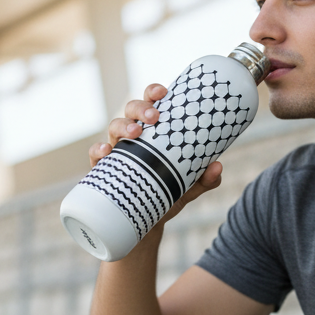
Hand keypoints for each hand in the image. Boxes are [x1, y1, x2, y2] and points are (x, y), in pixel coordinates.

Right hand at [87, 83, 222, 233]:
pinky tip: (106, 152)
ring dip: (123, 126)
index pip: (151, 104)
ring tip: (135, 133)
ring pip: (113, 127)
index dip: (154, 92)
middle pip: (131, 109)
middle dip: (140, 107)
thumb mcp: (189, 187)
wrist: (149, 223)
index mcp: (154, 132)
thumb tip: (218, 166)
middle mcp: (133, 136)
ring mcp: (117, 151)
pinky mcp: (104, 169)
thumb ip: (205, 179)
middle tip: (154, 116)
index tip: (163, 92)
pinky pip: (96, 155)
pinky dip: (98, 150)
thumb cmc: (168, 195)